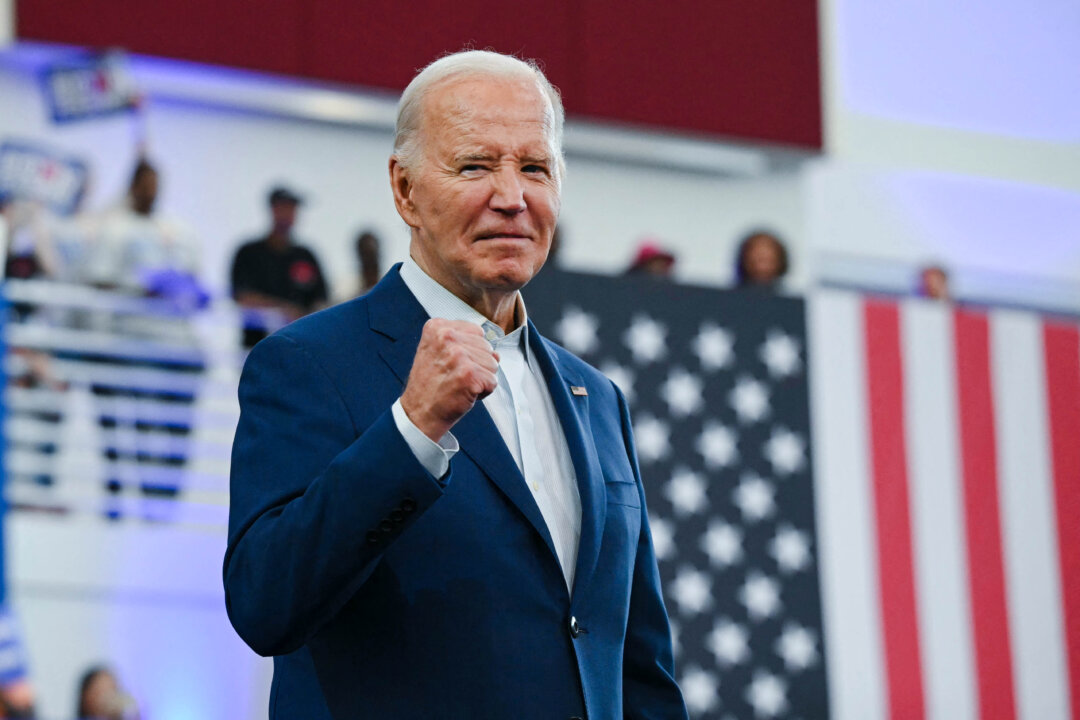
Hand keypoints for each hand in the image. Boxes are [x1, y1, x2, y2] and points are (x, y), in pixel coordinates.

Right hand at [400, 319, 499, 440]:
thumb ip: (466, 345)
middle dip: (477, 365)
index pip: (477, 331)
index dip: (471, 350)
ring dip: (481, 378)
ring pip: (493, 363)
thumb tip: (496, 353)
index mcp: (437, 327)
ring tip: (459, 384)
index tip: (453, 363)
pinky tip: (464, 393)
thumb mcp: (438, 353)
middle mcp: (447, 337)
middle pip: (487, 347)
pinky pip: (492, 382)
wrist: (419, 413)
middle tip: (455, 376)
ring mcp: (458, 355)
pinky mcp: (469, 374)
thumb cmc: (429, 385)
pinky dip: (483, 392)